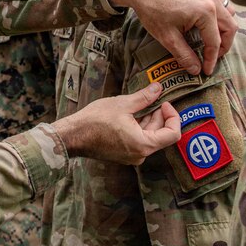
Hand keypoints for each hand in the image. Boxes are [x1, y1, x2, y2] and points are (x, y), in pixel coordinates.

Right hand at [51, 83, 181, 165]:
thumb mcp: (123, 104)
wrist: (72, 135)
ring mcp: (131, 157)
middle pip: (160, 134)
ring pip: (148, 136)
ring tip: (138, 104)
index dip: (173, 116)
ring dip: (147, 119)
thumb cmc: (94, 121)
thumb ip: (144, 97)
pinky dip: (138, 127)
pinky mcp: (123, 154)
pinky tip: (129, 114)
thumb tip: (158, 88)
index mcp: (144, 145)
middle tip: (151, 98)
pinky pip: (138, 140)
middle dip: (158, 115)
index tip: (164, 103)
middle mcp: (140, 155)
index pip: (173, 134)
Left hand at [106, 0, 235, 75]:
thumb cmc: (153, 9)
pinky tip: (204, 25)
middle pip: (230, 27)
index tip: (206, 70)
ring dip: (223, 30)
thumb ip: (184, 55)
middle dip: (224, 46)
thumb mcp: (168, 37)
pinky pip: (219, 4)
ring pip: (228, 14)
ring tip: (211, 42)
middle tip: (212, 57)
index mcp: (206, 12)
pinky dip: (217, 17)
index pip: (215, 42)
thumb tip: (196, 70)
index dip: (211, 59)